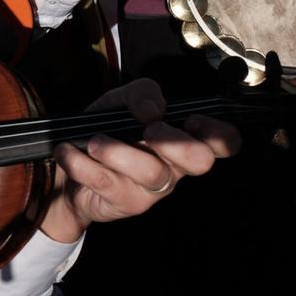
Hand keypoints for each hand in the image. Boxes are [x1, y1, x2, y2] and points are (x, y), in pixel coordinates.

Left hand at [41, 78, 241, 242]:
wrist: (68, 168)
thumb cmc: (107, 129)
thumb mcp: (123, 100)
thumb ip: (142, 92)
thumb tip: (154, 109)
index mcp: (186, 138)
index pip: (226, 142)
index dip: (218, 131)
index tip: (189, 119)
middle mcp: (178, 166)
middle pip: (201, 161)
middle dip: (174, 141)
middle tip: (147, 129)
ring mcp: (155, 189)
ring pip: (151, 172)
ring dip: (119, 151)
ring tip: (94, 142)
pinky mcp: (128, 203)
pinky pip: (110, 183)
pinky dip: (84, 163)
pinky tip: (70, 153)